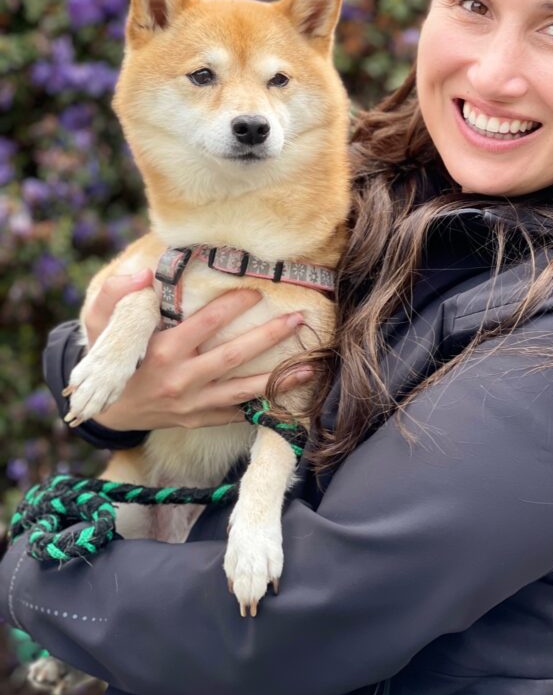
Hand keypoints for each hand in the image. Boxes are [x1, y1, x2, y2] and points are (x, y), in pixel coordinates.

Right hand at [73, 274, 310, 431]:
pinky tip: (289, 393)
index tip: (258, 289)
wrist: (106, 412)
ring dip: (279, 377)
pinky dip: (264, 405)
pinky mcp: (199, 420)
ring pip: (244, 390)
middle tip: (299, 318)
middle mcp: (181, 379)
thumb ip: (115, 294)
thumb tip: (143, 273)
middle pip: (234, 355)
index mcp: (162, 351)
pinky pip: (237, 414)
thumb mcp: (99, 325)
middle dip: (270, 336)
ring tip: (311, 365)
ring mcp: (193, 404)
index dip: (234, 304)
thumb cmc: (109, 360)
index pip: (207, 323)